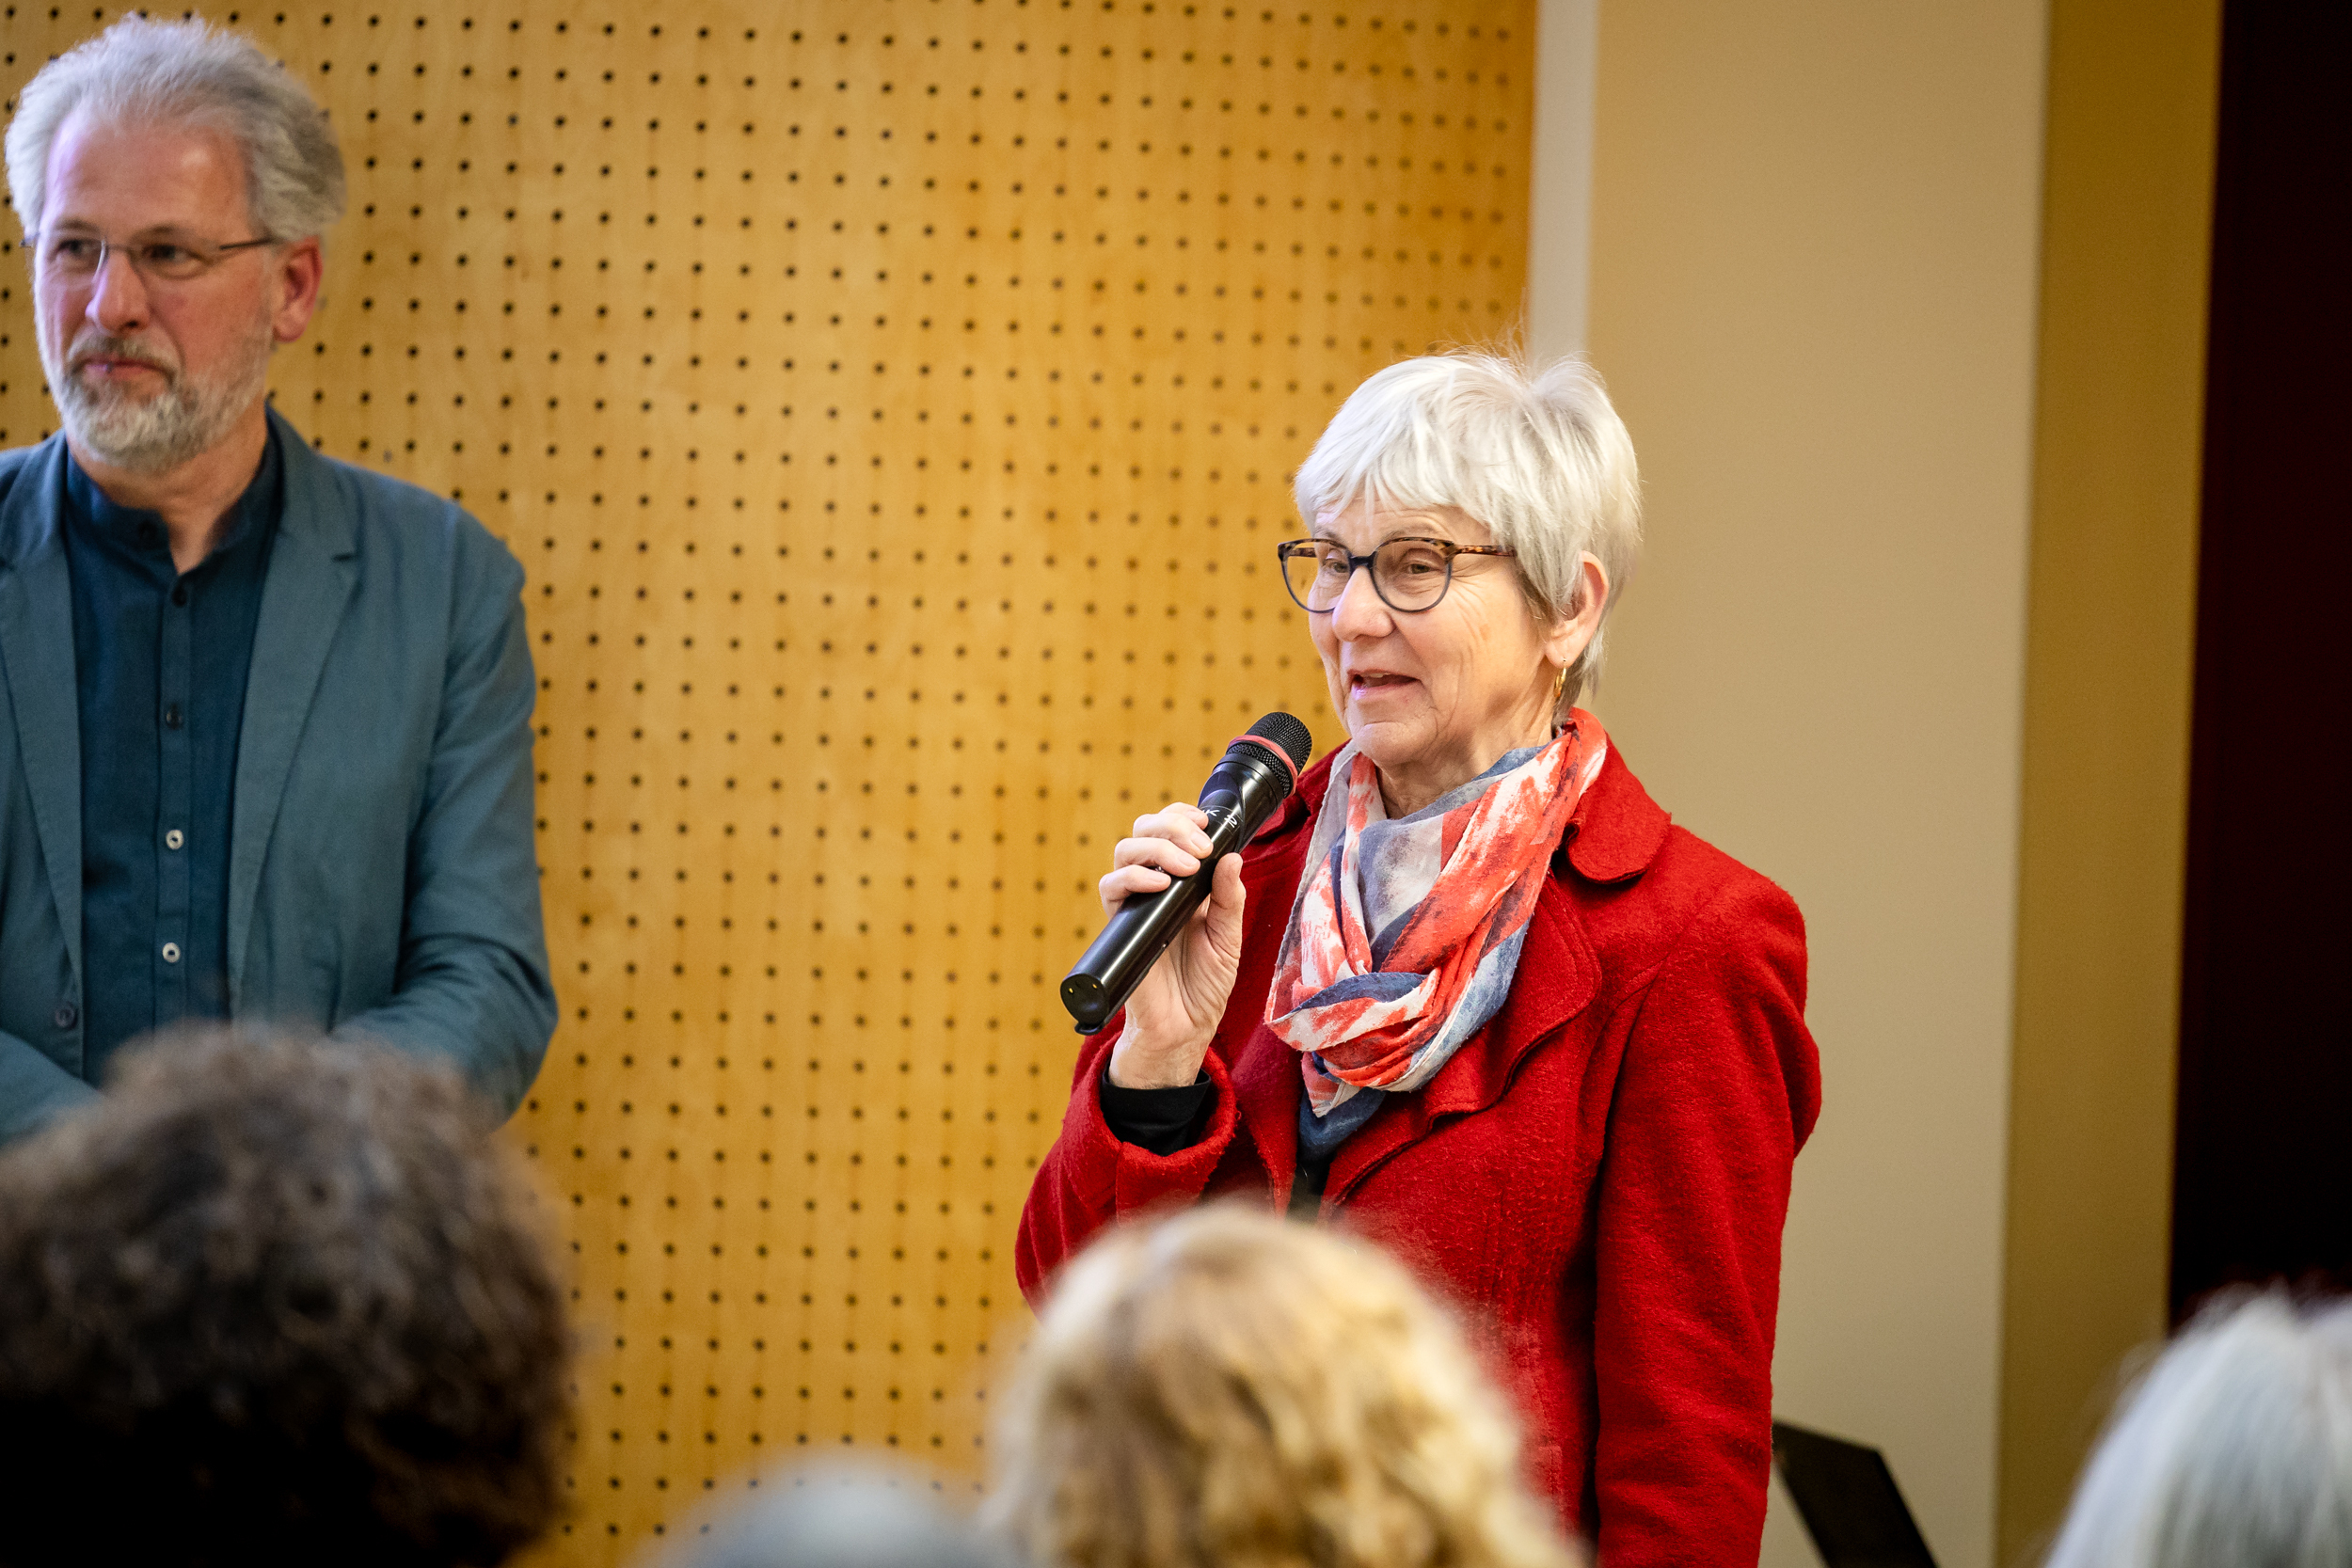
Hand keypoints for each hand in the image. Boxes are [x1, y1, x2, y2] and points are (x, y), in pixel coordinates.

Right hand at [1099, 801, 1247, 1089]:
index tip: (1205, 822)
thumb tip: (1232, 856)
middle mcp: (1156, 888)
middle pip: (1145, 831)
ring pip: (1126, 851)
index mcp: (1185, 885)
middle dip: (1172, 826)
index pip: (1172, 833)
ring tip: (1186, 866)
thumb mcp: (1229, 938)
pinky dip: (1133, 876)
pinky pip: (1112, 887)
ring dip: (1157, 847)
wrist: (1184, 1027)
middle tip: (1200, 847)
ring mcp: (1136, 904)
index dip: (1182, 817)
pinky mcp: (1120, 924)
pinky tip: (1159, 884)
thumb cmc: (1205, 986)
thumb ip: (1230, 899)